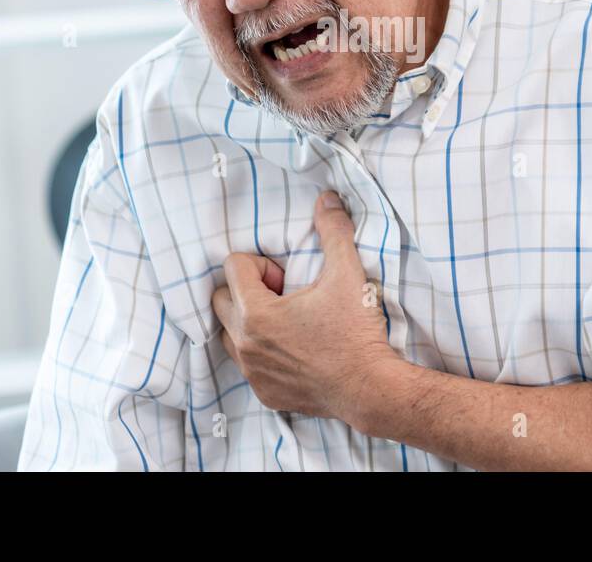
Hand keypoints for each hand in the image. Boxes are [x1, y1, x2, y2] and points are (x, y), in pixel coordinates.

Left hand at [211, 190, 398, 421]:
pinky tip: (295, 348)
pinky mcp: (264, 393)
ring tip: (286, 320)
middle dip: (247, 290)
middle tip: (285, 295)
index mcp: (256, 313)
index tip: (287, 277)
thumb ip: (333, 231)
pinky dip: (262, 351)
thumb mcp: (347, 274)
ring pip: (228, 334)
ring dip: (248, 321)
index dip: (261, 264)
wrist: (371, 388)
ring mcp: (253, 372)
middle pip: (220, 299)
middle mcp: (244, 345)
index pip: (232, 267)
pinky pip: (248, 364)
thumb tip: (328, 198)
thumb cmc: (356, 332)